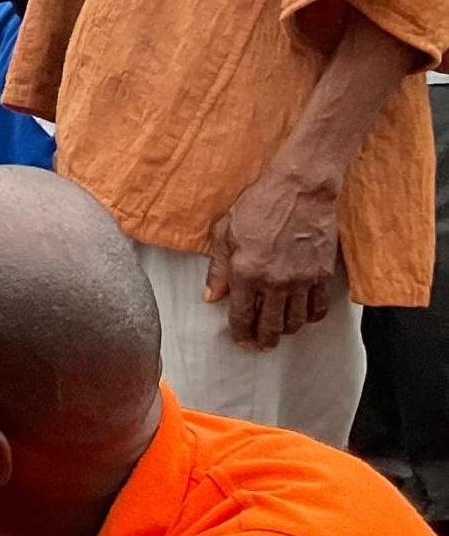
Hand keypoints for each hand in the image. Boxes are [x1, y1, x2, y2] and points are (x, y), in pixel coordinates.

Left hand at [207, 162, 339, 349]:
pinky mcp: (323, 275)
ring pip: (295, 321)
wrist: (300, 190)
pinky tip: (302, 316)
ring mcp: (302, 280)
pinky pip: (318, 308)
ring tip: (279, 330)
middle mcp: (275, 282)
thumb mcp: (225, 232)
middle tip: (260, 345)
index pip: (241, 315)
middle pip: (271, 326)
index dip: (240, 333)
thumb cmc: (259, 205)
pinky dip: (309, 317)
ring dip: (286, 331)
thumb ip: (218, 268)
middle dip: (263, 340)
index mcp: (246, 272)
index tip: (240, 341)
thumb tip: (212, 296)